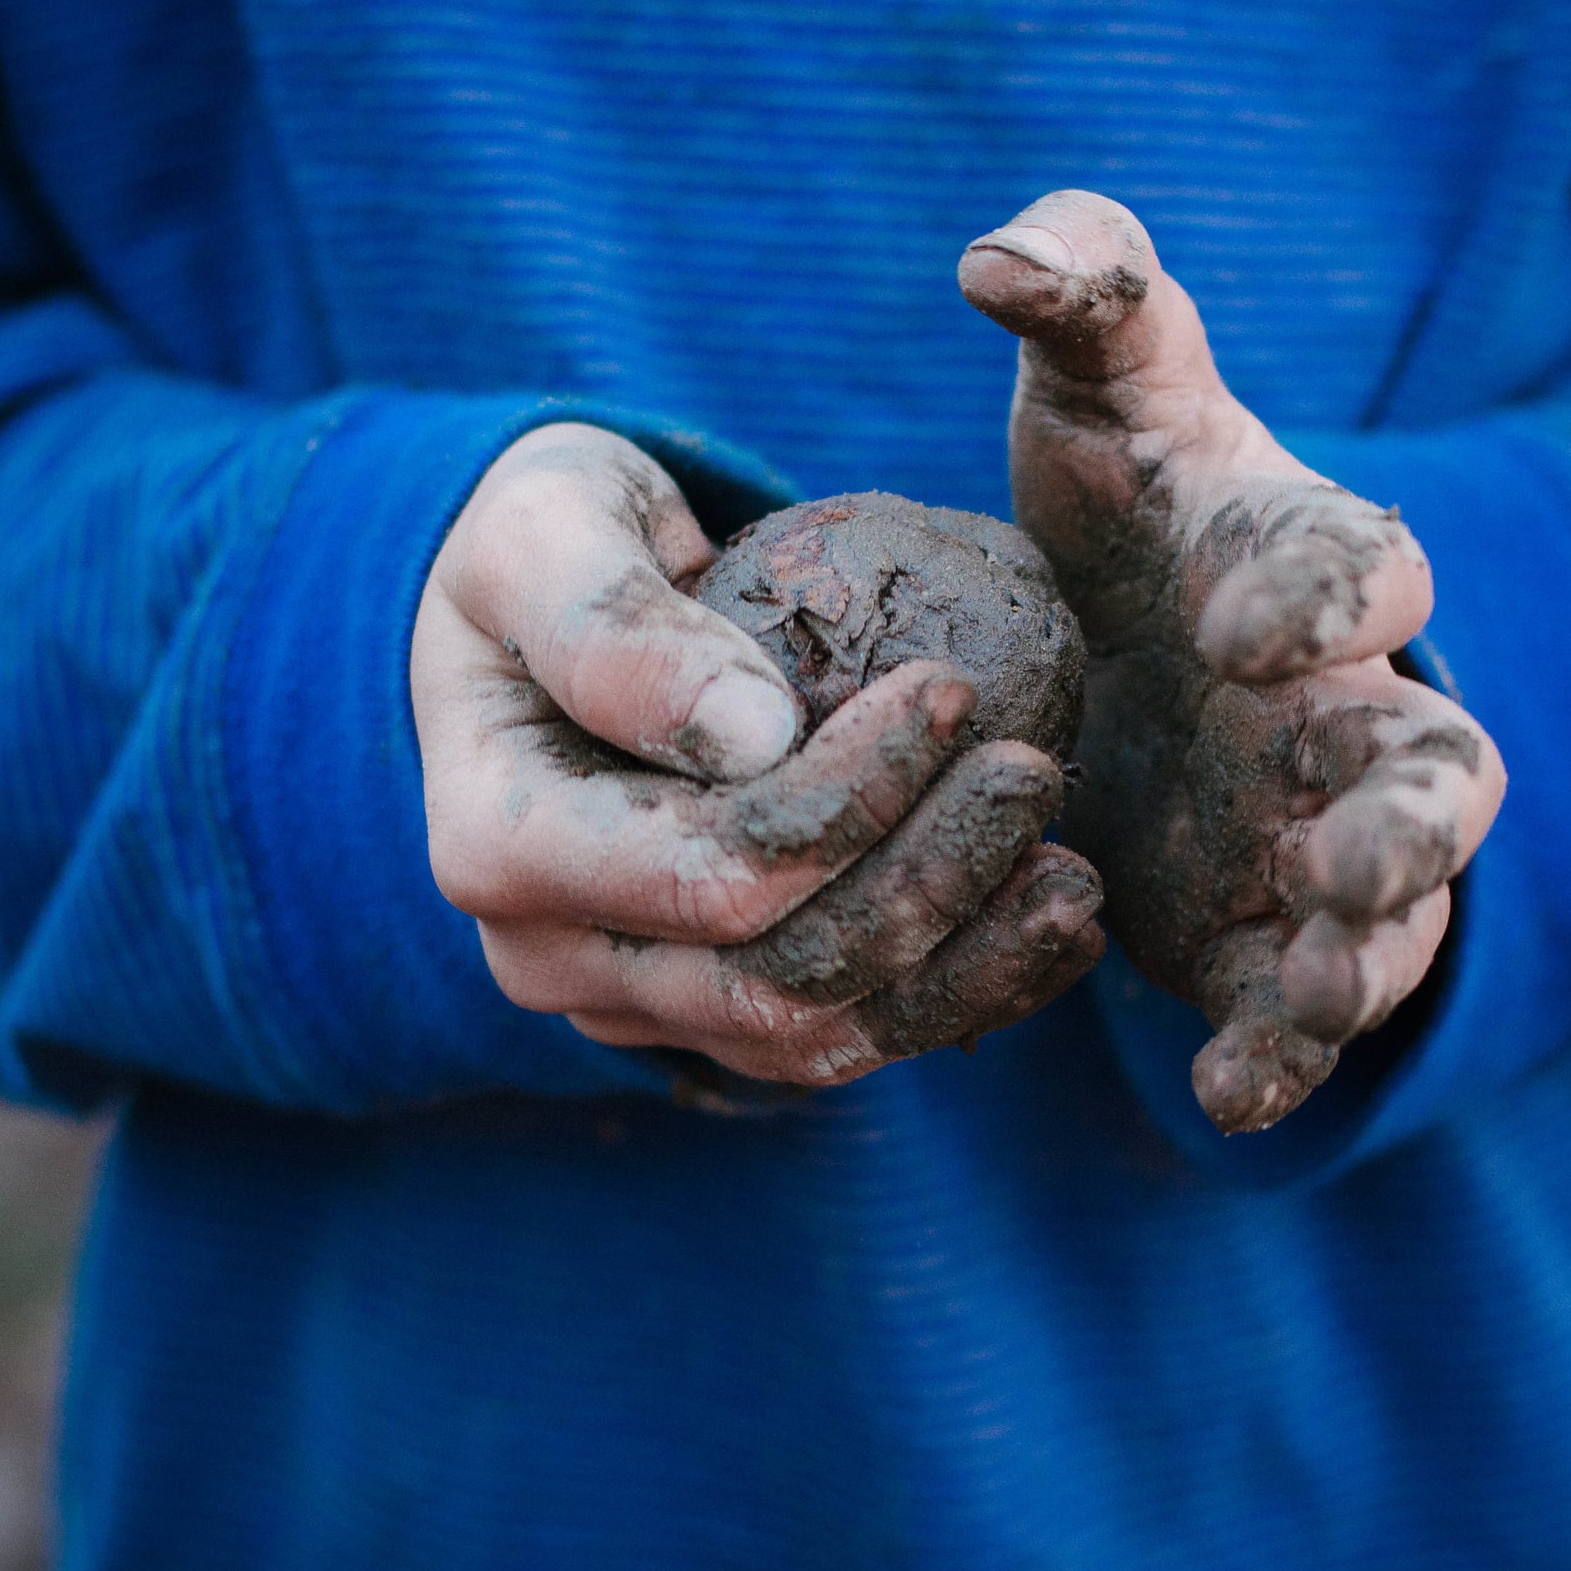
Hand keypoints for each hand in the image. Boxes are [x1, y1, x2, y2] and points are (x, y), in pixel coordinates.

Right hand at [410, 422, 1106, 1088]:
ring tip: (1073, 878)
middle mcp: (553, 958)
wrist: (537, 616)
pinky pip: (845, 1035)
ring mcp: (635, 1001)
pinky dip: (960, 990)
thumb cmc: (547, 548)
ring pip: (822, 1032)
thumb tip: (753, 736)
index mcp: (496, 848)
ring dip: (964, 963)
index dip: (847, 799)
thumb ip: (615, 625)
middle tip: (1037, 774)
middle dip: (928, 881)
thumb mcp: (544, 534)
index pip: (709, 870)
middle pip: (778, 975)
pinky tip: (1053, 926)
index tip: (947, 688)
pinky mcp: (711, 1012)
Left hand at [958, 193, 1506, 1131]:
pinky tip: (1225, 1096)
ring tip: (1320, 990)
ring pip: (1399, 915)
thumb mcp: (1099, 398)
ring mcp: (1317, 838)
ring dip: (1371, 957)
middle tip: (1346, 860)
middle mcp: (1345, 709)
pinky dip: (1283, 1053)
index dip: (1324, 593)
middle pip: (1437, 770)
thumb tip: (996, 253)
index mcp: (1313, 568)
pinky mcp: (1262, 936)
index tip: (1230, 622)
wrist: (1118, 651)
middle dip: (1409, 822)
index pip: (1365, 567)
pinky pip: (1301, 1010)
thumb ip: (1084, 295)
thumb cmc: (1129, 508)